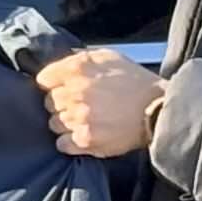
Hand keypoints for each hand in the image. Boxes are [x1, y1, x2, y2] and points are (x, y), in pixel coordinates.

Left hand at [42, 46, 166, 158]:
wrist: (157, 109)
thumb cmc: (135, 82)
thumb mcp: (108, 57)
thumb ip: (81, 59)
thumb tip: (61, 65)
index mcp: (77, 70)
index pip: (44, 79)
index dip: (52, 83)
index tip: (60, 87)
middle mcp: (74, 93)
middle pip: (48, 102)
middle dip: (61, 103)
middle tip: (80, 104)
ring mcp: (78, 118)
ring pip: (53, 123)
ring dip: (65, 122)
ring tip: (85, 120)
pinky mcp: (85, 140)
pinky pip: (62, 143)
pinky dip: (70, 141)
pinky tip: (84, 134)